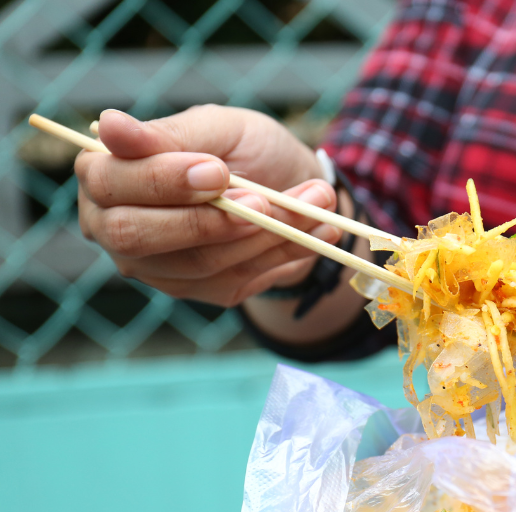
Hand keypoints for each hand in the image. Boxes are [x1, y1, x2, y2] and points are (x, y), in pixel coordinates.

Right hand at [76, 106, 338, 306]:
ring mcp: (156, 267)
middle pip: (138, 236)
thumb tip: (110, 126)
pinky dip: (284, 252)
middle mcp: (115, 228)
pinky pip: (238, 278)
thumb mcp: (219, 128)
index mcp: (106, 175)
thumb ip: (171, 133)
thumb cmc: (243, 148)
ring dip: (265, 232)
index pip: (111, 183)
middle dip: (210, 220)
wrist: (289, 186)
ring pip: (200, 261)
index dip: (162, 179)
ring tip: (316, 201)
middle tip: (265, 202)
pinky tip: (318, 230)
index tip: (218, 171)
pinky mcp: (199, 291)